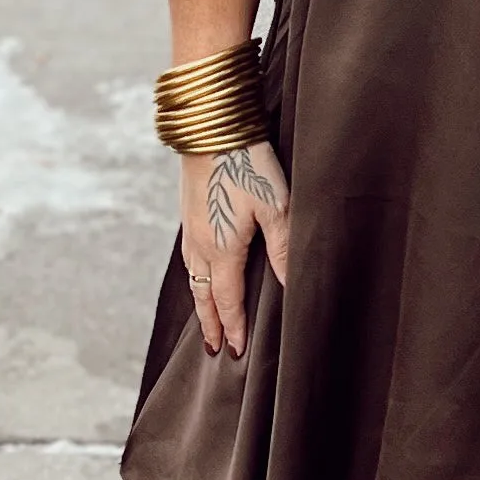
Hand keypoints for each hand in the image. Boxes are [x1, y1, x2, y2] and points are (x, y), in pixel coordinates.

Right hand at [180, 139, 289, 359]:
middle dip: (210, 324)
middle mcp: (201, 245)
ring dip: (200, 303)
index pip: (228, 301)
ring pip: (193, 278)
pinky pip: (189, 259)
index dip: (234, 328)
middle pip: (204, 296)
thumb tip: (290, 286)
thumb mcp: (276, 208)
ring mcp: (191, 229)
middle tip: (214, 349)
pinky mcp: (189, 214)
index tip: (235, 352)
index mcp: (222, 250)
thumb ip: (283, 249)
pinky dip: (196, 278)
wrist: (211, 127)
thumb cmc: (248, 164)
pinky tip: (201, 274)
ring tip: (206, 319)